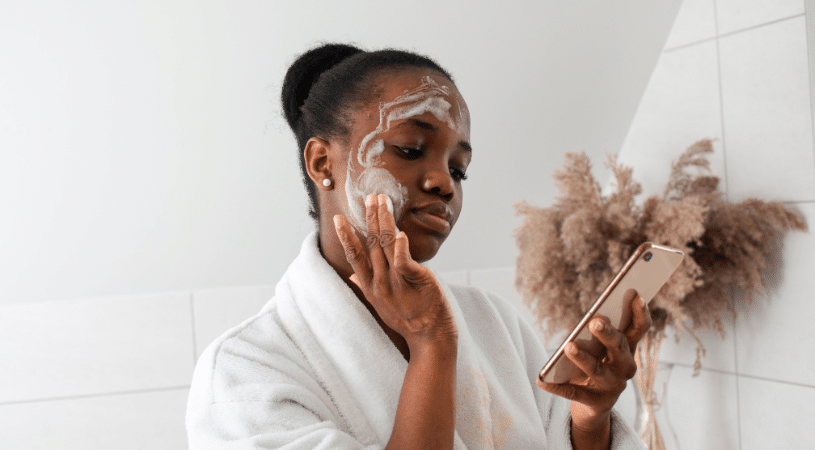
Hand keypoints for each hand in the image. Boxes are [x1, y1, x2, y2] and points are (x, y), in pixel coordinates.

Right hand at [333, 194, 457, 351]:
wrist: (430, 340)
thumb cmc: (408, 320)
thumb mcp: (382, 305)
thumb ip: (365, 286)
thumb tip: (350, 275)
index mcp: (371, 287)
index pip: (355, 257)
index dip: (346, 237)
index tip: (339, 219)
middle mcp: (380, 284)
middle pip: (371, 245)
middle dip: (370, 218)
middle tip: (369, 197)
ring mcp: (397, 283)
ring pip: (387, 246)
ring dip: (384, 221)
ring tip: (382, 201)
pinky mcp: (417, 282)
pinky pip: (405, 262)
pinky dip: (402, 247)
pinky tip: (401, 232)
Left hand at [538, 289, 651, 431]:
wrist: (594, 404)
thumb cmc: (597, 364)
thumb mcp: (602, 347)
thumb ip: (602, 331)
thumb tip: (598, 316)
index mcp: (628, 349)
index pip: (639, 328)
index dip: (640, 312)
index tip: (636, 293)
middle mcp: (625, 367)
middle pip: (618, 347)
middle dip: (607, 333)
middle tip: (594, 320)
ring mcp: (612, 386)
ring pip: (596, 370)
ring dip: (582, 358)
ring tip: (568, 346)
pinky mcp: (596, 402)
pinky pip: (574, 392)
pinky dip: (557, 387)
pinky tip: (541, 381)